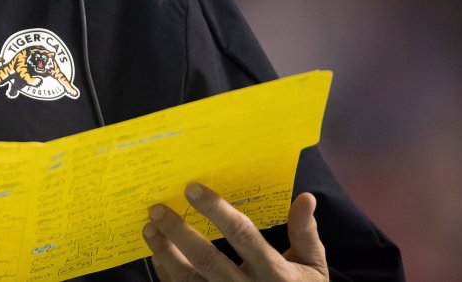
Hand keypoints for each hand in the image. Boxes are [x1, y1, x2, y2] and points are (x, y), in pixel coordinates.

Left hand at [142, 183, 328, 281]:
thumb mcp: (312, 267)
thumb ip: (305, 234)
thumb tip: (305, 198)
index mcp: (275, 272)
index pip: (242, 235)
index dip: (216, 211)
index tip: (192, 188)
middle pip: (208, 259)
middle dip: (180, 232)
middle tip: (157, 208)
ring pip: (190, 279)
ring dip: (166, 253)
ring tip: (149, 229)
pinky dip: (167, 274)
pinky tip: (157, 256)